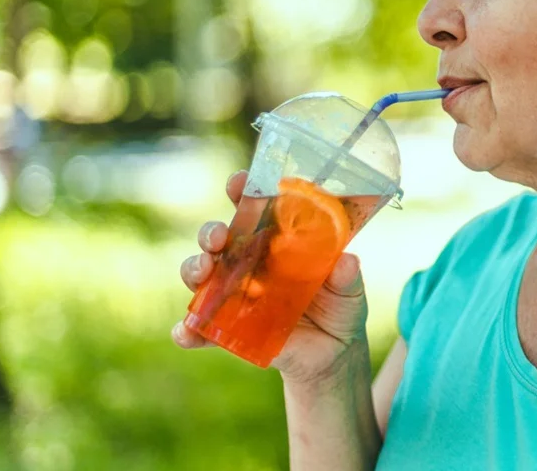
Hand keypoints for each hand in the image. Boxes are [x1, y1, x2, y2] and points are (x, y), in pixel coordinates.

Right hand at [173, 171, 370, 385]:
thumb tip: (347, 261)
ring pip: (201, 275)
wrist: (333, 353)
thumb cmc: (340, 307)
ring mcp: (234, 294)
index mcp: (276, 241)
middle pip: (219, 238)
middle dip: (211, 232)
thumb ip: (347, 276)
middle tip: (219, 237)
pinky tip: (187, 333)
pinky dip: (188, 330)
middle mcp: (248, 262)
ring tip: (203, 272)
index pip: (254, 208)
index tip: (239, 182)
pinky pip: (199, 328)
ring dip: (194, 269)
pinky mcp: (227, 329)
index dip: (242, 191)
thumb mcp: (349, 290)